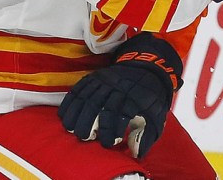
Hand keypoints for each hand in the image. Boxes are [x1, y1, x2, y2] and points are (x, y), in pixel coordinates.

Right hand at [58, 33, 182, 157]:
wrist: (147, 69)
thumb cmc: (150, 97)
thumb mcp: (156, 116)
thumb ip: (146, 136)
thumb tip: (136, 153)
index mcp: (132, 98)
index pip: (117, 116)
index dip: (110, 132)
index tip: (107, 143)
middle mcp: (116, 88)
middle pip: (97, 106)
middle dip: (88, 125)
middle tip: (86, 139)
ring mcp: (103, 81)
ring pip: (85, 98)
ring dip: (76, 116)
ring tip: (72, 130)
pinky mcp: (94, 77)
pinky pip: (78, 89)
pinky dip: (69, 103)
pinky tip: (65, 116)